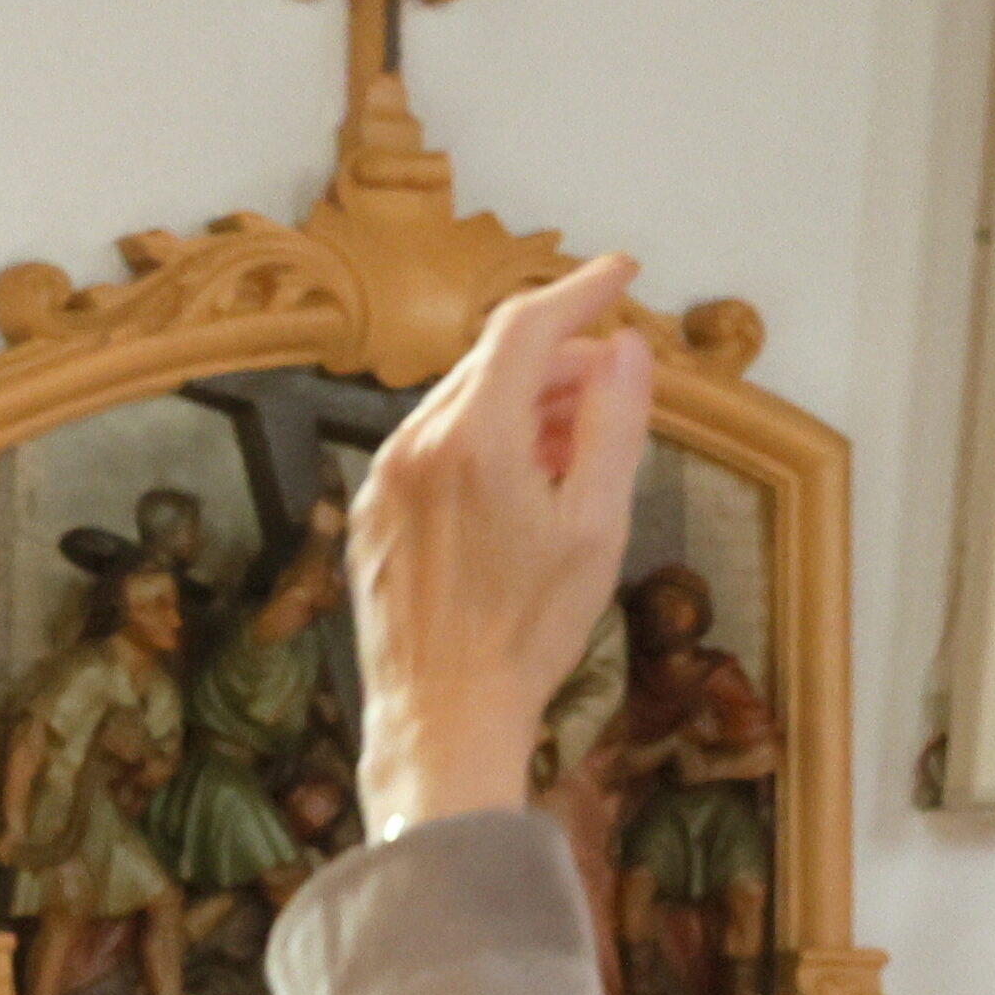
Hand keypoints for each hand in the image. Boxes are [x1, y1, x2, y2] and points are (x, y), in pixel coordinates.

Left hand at [350, 254, 660, 831]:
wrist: (443, 719)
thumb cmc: (526, 633)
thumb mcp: (598, 524)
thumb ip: (615, 422)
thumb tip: (625, 348)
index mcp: (473, 439)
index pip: (526, 327)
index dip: (579, 291)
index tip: (621, 275)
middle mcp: (414, 446)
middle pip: (491, 365)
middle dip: (559, 362)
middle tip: (613, 387)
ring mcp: (382, 481)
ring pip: (459, 408)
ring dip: (520, 407)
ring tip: (572, 450)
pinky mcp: (369, 517)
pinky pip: (429, 453)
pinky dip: (479, 446)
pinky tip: (518, 489)